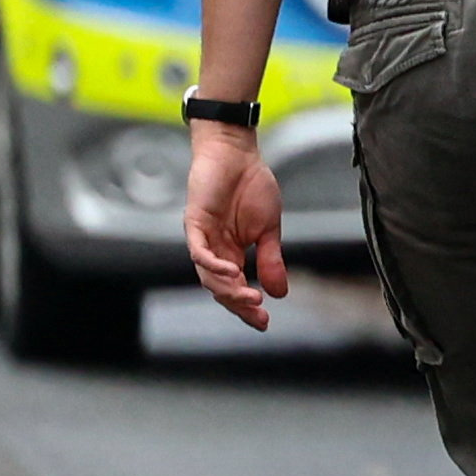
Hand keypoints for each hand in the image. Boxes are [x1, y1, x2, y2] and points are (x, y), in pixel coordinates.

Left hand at [185, 127, 286, 329]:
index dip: (247, 307)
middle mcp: (213, 250)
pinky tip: (232, 273)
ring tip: (250, 297)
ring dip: (228, 289)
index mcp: (231, 252)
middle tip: (259, 314)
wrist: (238, 154)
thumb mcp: (269, 229)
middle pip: (220, 289)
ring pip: (208, 276)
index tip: (265, 322)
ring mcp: (202, 238)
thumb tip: (280, 292)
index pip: (236, 288)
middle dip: (239, 305)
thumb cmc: (252, 185)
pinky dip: (213, 266)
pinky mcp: (195, 223)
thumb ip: (270, 259)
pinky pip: (199, 252)